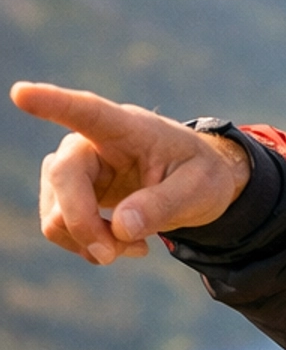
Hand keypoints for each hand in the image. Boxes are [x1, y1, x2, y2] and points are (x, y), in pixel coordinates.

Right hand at [10, 83, 250, 264]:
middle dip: (85, 224)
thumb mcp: (199, 190)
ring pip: (56, 212)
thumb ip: (163, 205)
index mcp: (126, 127)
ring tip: (136, 247)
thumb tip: (120, 228)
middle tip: (114, 255)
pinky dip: (87, 245)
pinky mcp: (70, 195)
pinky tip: (121, 246)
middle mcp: (89, 143)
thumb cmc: (200, 175)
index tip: (21, 94)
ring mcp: (75, 170)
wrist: (195, 186)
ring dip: (90, 241)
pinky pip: (59, 227)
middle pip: (62, 178)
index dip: (53, 103)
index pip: (86, 111)